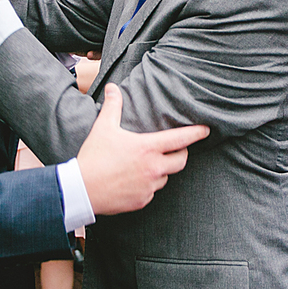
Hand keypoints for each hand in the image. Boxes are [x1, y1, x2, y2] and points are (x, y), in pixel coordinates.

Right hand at [76, 84, 209, 215]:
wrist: (81, 190)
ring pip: (166, 177)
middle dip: (181, 153)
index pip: (180, 139)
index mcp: (147, 148)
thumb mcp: (103, 128)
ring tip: (147, 164)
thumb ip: (113, 106)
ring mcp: (149, 187)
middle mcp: (153, 168)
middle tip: (174, 148)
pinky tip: (134, 179)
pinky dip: (148, 185)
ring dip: (162, 170)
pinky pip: (152, 191)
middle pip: (181, 161)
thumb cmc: (93, 157)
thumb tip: (114, 88)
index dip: (196, 134)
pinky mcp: (142, 201)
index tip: (206, 130)